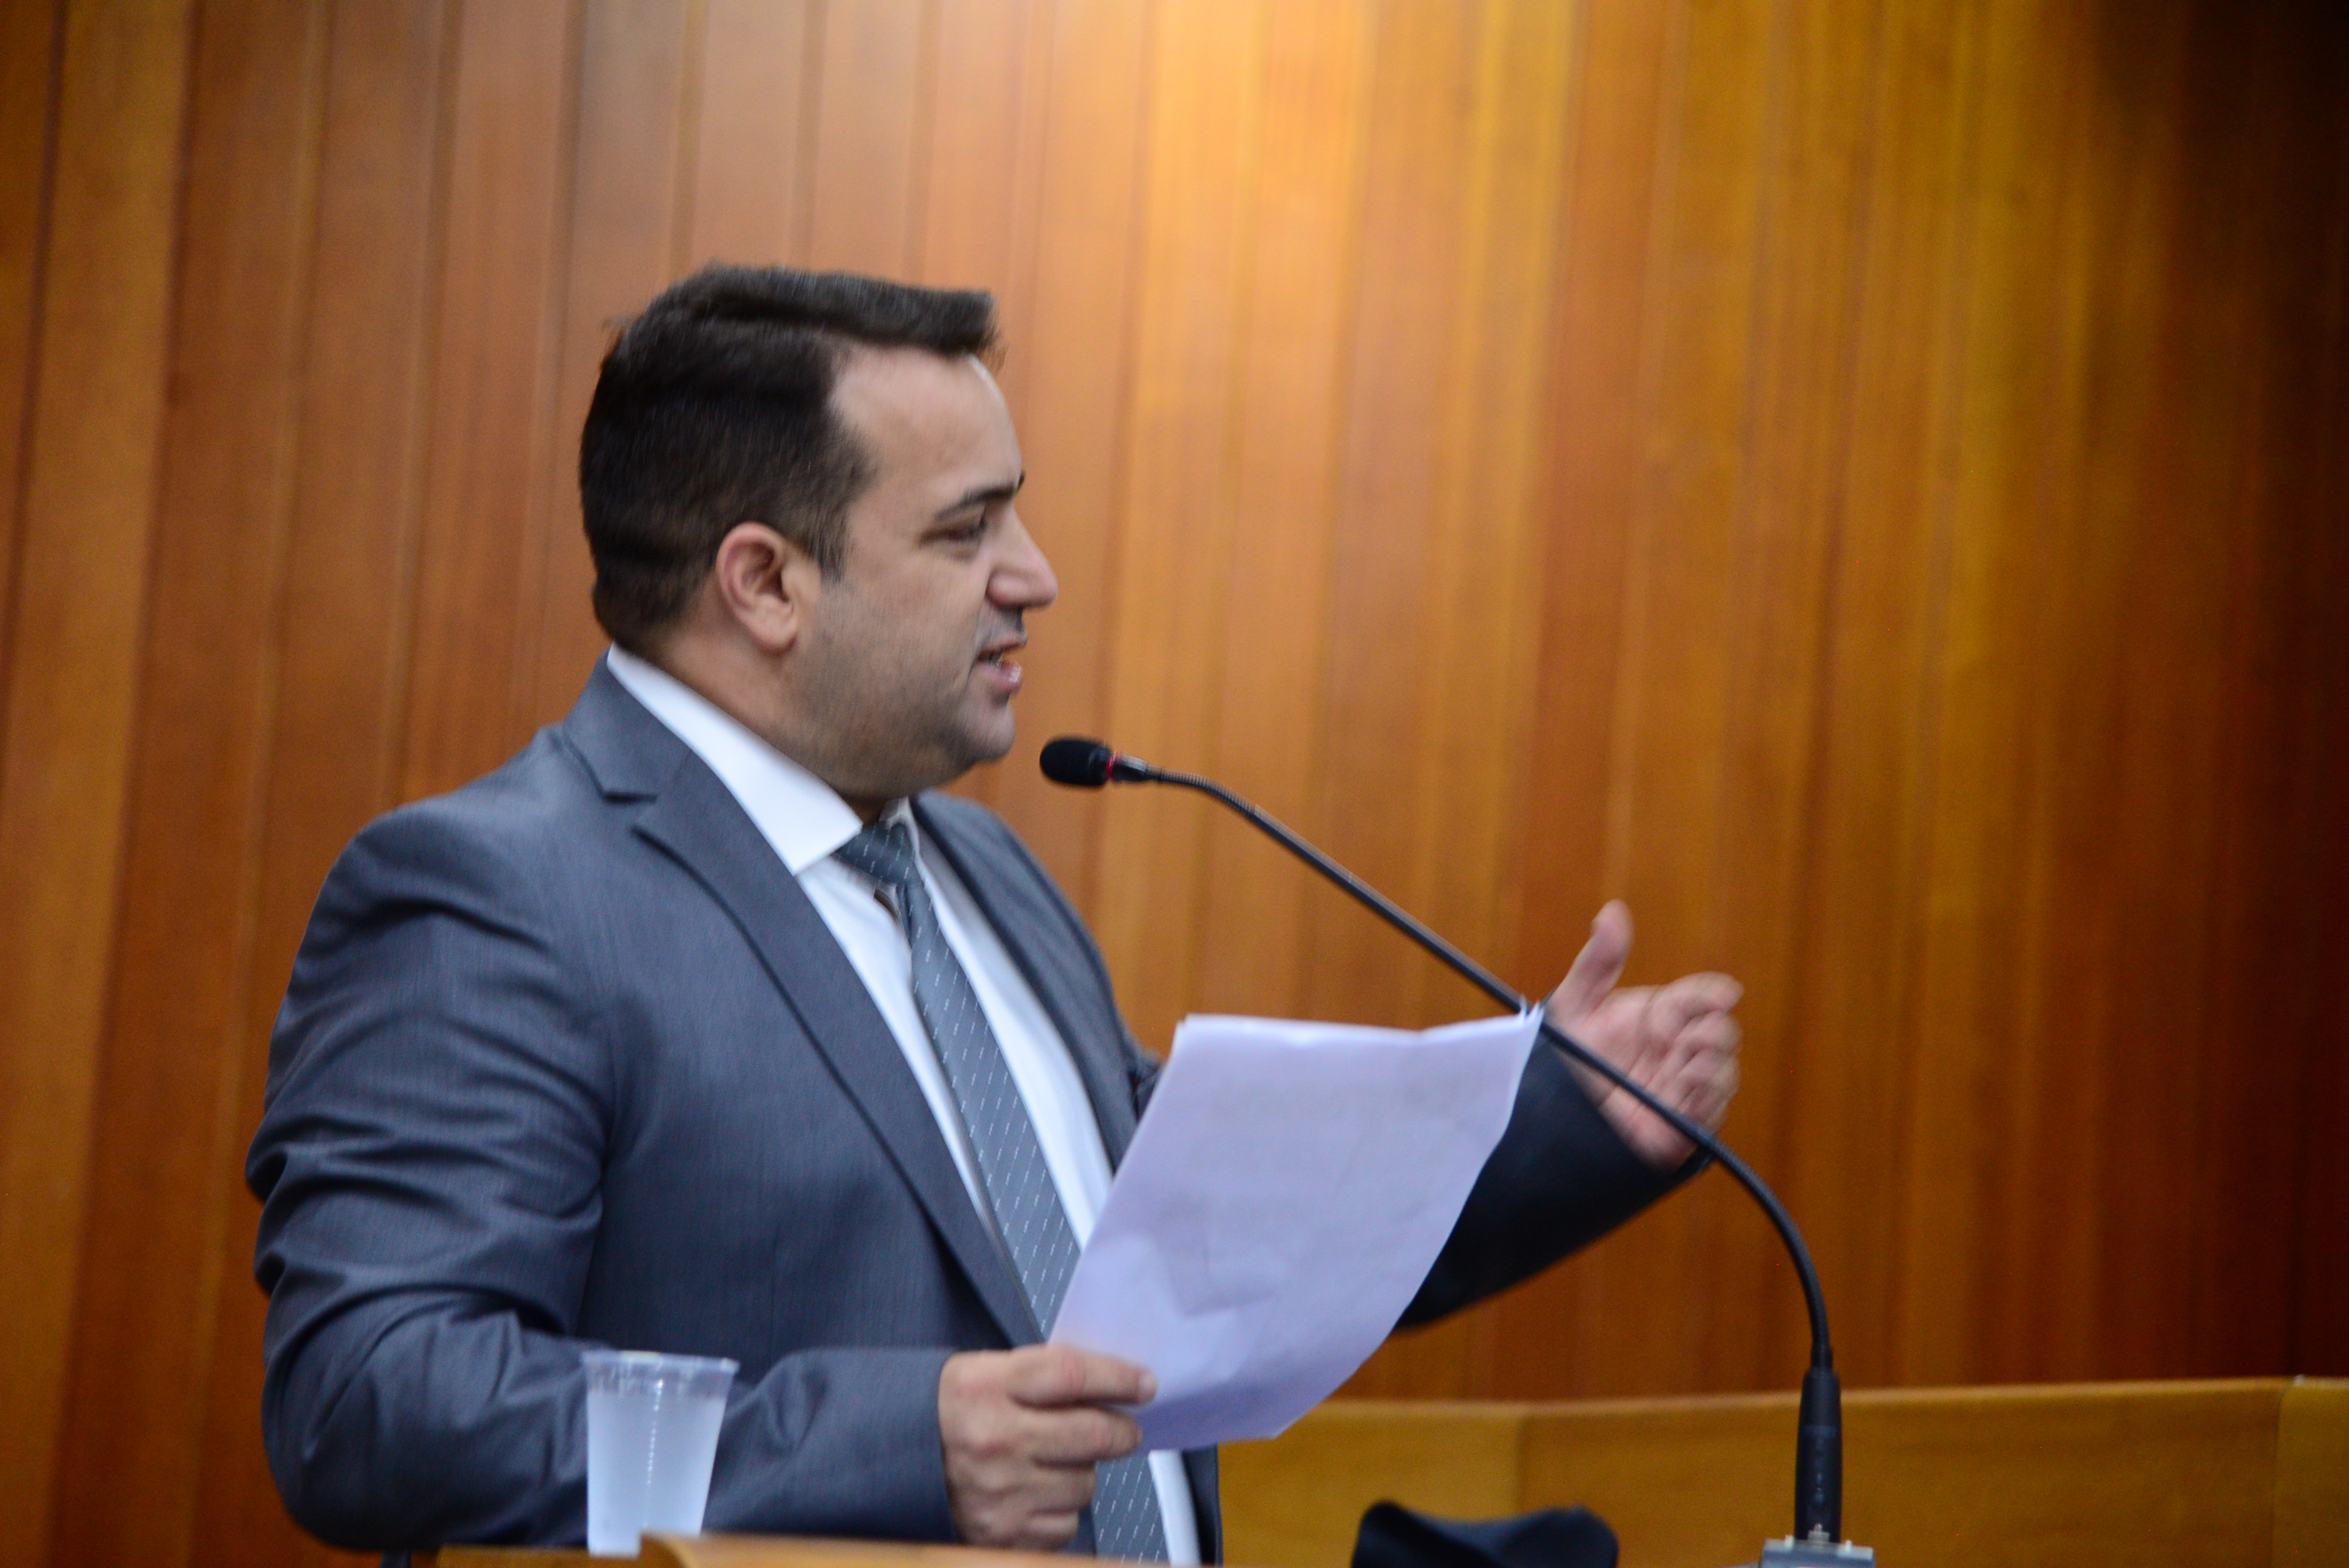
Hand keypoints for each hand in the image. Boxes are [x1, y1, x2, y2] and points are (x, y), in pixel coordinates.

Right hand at [938, 1344, 1154, 1549]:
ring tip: (1056, 1463)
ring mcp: (1000, 1491)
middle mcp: (995, 1439)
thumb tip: (1111, 1386)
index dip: (1118, 1378)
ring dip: (1083, 1472)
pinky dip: (1061, 1510)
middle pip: (1093, 1433)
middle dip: (1122, 1431)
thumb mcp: (983, 1372)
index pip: (1073, 1375)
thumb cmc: (946, 1413)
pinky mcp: (1001, 1534)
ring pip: (1085, 1483)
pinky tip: (1038, 1494)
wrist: (887, 1461)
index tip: (1144, 1384)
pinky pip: (1065, 1524)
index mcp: (987, 1386)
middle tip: (1125, 1430)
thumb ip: (1042, 1376)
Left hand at [1544, 901, 1741, 1167]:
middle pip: (1722, 1032)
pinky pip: (1710, 1110)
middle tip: (1681, 1037)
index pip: (1702, 997)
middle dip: (1714, 1031)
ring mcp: (1682, 1085)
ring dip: (1712, 1065)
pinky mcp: (1681, 1122)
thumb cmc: (1566, 1055)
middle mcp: (1678, 1047)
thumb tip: (1613, 911)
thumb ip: (1598, 961)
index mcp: (1662, 1015)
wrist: (1550, 1115)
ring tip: (1687, 1065)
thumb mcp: (1575, 1005)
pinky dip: (1706, 1098)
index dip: (1712, 994)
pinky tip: (1687, 1089)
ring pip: (1724, 1071)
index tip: (1720, 995)